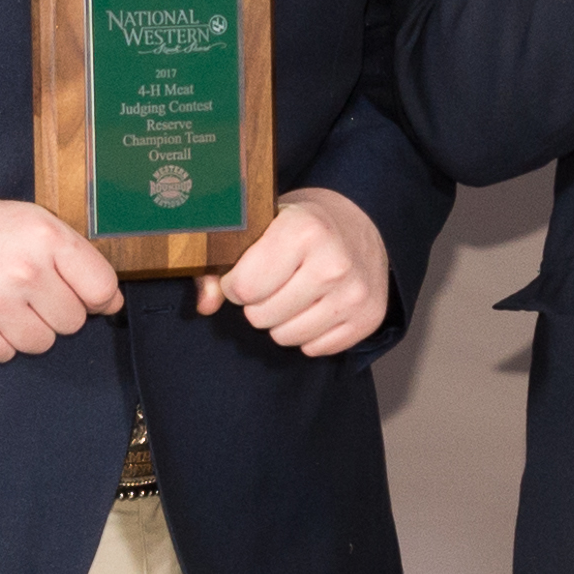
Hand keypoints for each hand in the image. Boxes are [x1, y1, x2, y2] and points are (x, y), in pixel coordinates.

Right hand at [0, 171, 123, 363]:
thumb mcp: (29, 221)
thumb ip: (74, 259)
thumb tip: (111, 303)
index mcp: (46, 237)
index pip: (102, 290)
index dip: (95, 297)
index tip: (79, 294)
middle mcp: (24, 270)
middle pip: (72, 323)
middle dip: (53, 310)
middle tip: (24, 289)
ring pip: (41, 344)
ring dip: (24, 328)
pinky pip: (4, 355)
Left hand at [194, 184, 387, 356]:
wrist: (360, 224)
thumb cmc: (303, 226)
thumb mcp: (261, 228)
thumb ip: (221, 264)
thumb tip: (205, 305)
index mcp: (304, 230)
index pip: (245, 287)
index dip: (236, 284)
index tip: (247, 272)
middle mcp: (334, 264)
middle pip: (262, 317)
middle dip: (258, 304)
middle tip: (272, 282)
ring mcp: (354, 295)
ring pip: (286, 337)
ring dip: (281, 321)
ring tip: (293, 293)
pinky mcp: (368, 319)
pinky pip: (314, 348)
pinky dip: (308, 333)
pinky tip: (316, 305)